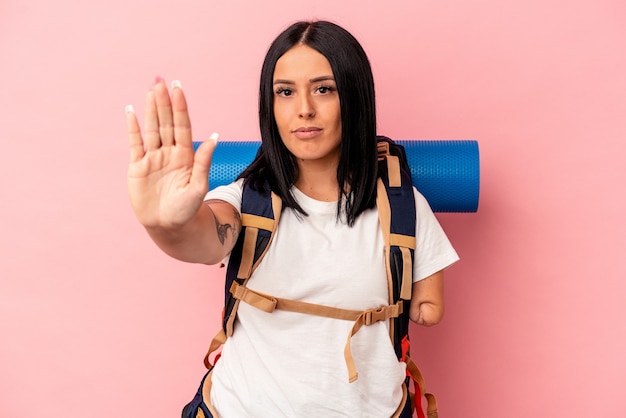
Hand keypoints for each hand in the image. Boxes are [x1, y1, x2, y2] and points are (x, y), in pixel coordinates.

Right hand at [125, 78, 217, 229]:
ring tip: (151, 89)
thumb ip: (203, 161)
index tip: (178, 88)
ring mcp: (153, 158)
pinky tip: (131, 111)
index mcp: (185, 155)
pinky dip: (132, 128)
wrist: (168, 226)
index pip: (182, 126)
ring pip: (152, 128)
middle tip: (161, 80)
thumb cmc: (186, 208)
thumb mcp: (198, 186)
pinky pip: (135, 143)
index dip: (180, 107)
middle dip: (164, 102)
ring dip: (151, 109)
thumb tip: (214, 137)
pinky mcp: (138, 166)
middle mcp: (169, 153)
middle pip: (166, 122)